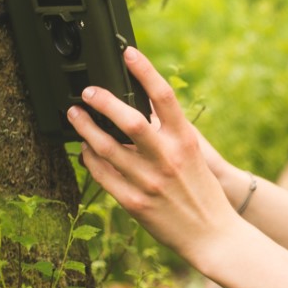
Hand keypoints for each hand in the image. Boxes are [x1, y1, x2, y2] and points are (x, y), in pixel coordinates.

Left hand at [67, 47, 237, 262]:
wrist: (212, 234)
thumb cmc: (202, 191)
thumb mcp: (193, 154)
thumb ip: (170, 131)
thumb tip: (146, 107)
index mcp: (185, 141)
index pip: (164, 96)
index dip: (145, 70)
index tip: (128, 53)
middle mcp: (167, 159)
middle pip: (130, 120)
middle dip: (103, 101)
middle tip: (87, 91)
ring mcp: (149, 182)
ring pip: (107, 148)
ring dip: (86, 129)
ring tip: (74, 116)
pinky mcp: (134, 203)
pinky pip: (103, 176)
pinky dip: (90, 159)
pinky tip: (85, 150)